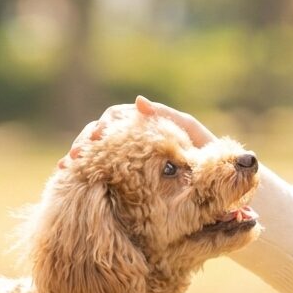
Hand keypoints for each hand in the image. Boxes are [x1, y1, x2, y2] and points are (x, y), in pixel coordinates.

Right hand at [58, 96, 216, 167]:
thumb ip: (168, 118)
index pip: (116, 117)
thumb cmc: (210, 159)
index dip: (104, 125)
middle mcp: (134, 140)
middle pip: (100, 133)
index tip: (97, 138)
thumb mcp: (192, 135)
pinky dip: (85, 174)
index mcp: (147, 126)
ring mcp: (129, 160)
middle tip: (77, 155)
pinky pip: (101, 173)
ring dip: (80, 156)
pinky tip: (70, 180)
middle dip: (86, 141)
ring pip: (96, 153)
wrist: (225, 190)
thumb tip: (137, 101)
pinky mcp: (126, 179)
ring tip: (67, 167)